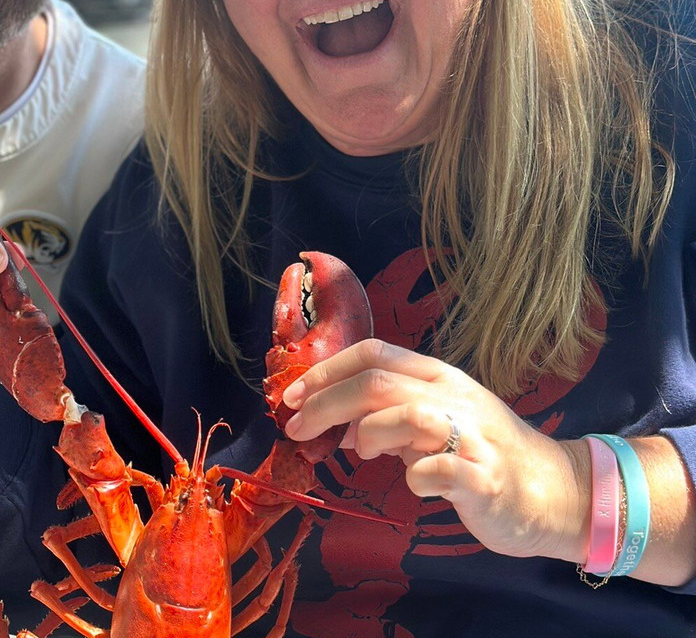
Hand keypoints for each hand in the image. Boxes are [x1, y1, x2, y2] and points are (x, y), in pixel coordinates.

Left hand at [281, 339, 587, 563]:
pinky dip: (416, 477)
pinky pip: (440, 470)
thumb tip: (335, 422)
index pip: (374, 353)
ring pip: (408, 415)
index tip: (292, 395)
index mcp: (437, 377)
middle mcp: (453, 397)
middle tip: (298, 428)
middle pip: (377, 384)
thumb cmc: (482, 454)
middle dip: (326, 403)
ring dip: (371, 434)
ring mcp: (472, 436)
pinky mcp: (485, 478)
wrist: (554, 492)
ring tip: (361, 453)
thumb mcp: (432, 422)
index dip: (326, 370)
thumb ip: (387, 415)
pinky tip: (414, 483)